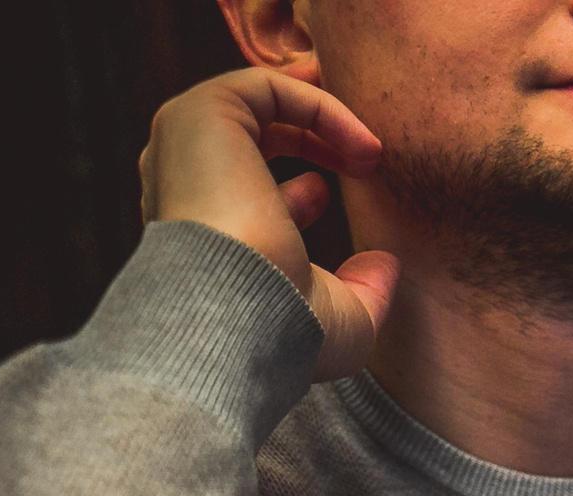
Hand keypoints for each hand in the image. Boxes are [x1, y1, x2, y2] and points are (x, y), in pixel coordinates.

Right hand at [139, 68, 398, 381]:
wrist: (242, 317)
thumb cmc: (284, 333)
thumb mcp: (340, 320)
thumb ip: (364, 289)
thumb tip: (385, 264)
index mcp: (207, 232)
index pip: (249, 189)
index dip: (312, 186)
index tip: (359, 188)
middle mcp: (188, 184)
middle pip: (250, 131)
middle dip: (316, 130)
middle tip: (373, 153)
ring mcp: (186, 145)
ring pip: (257, 100)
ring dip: (325, 115)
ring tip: (376, 154)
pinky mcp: (200, 114)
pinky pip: (267, 85)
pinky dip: (322, 106)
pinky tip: (365, 148)